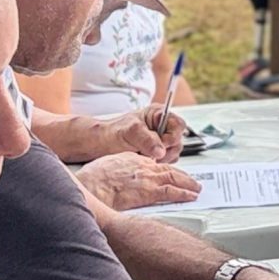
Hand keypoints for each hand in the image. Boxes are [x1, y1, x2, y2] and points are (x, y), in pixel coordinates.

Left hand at [48, 110, 179, 164]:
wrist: (100, 146)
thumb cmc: (112, 134)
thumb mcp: (129, 133)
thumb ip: (146, 139)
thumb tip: (160, 149)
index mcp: (157, 115)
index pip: (178, 124)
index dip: (173, 136)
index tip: (162, 144)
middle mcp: (161, 127)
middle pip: (178, 140)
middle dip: (167, 150)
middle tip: (151, 155)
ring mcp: (160, 141)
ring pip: (174, 152)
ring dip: (162, 158)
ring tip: (144, 157)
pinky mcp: (157, 153)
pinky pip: (167, 161)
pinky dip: (159, 164)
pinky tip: (145, 161)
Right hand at [72, 153, 198, 210]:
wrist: (92, 186)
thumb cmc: (93, 178)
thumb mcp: (107, 166)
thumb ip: (119, 169)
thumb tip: (122, 177)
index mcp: (133, 159)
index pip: (155, 163)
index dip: (165, 169)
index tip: (171, 173)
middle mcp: (144, 166)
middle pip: (168, 169)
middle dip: (182, 175)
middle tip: (192, 180)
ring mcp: (148, 178)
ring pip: (174, 179)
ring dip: (188, 184)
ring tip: (196, 188)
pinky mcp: (149, 192)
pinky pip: (172, 192)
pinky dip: (184, 194)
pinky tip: (191, 196)